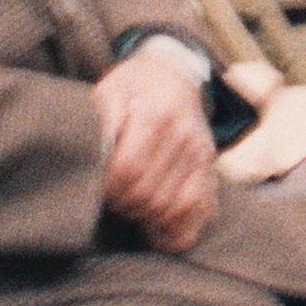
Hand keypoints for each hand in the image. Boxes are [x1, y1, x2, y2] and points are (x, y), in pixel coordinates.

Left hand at [93, 42, 218, 253]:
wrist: (174, 74)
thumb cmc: (134, 87)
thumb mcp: (109, 90)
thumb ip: (101, 123)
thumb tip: (96, 159)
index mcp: (155, 114)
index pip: (129, 169)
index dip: (109, 187)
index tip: (98, 187)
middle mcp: (183, 136)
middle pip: (150, 194)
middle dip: (124, 205)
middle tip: (112, 200)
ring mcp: (201, 154)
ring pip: (175, 208)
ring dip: (147, 218)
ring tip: (131, 210)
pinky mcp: (210, 167)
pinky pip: (199, 210)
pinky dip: (179, 230)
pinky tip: (158, 231)